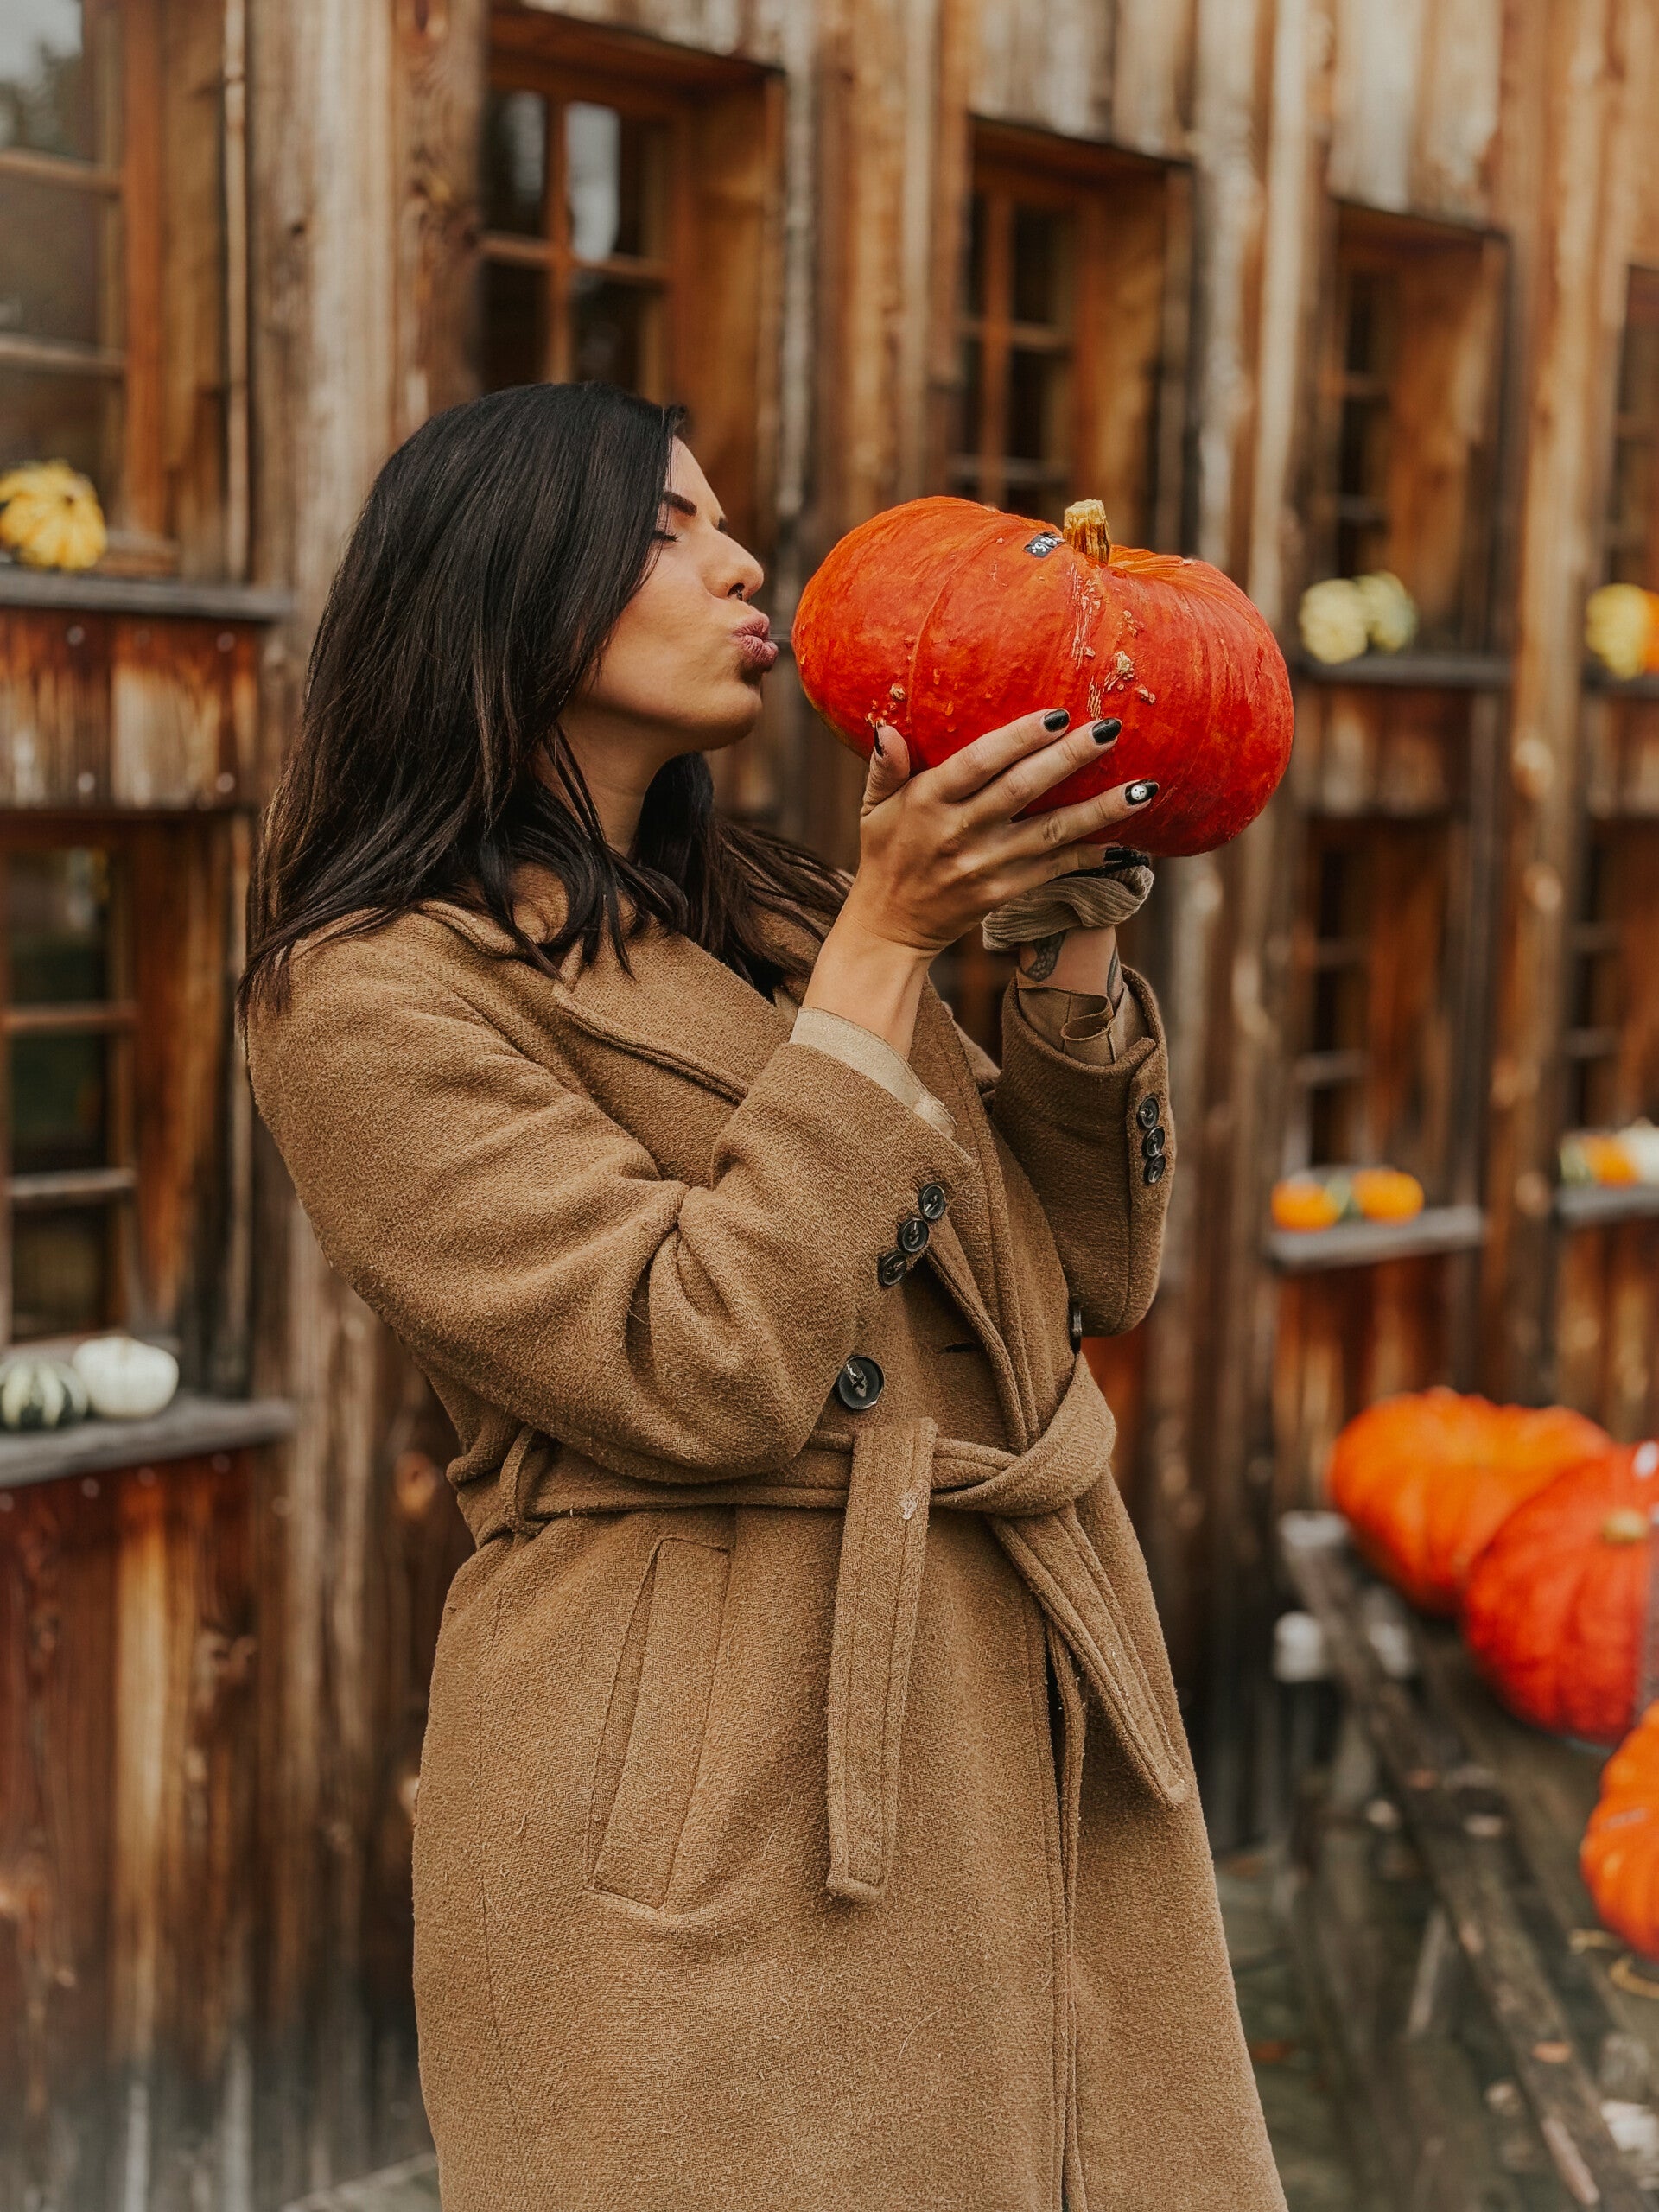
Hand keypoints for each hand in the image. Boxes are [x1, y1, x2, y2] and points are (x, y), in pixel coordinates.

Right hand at [842, 711, 1155, 956]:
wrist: (890, 927)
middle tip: (1111, 729)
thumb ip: (884, 767)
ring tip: (1144, 787)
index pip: (979, 762)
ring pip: (1052, 831)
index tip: (1058, 714)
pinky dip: (1091, 854)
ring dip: (1101, 809)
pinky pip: (1055, 868)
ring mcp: (986, 866)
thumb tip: (886, 728)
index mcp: (927, 802)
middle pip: (1023, 790)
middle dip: (1070, 758)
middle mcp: (959, 833)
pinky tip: (1125, 838)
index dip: (1020, 737)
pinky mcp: (1004, 892)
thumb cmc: (886, 854)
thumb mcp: (873, 808)